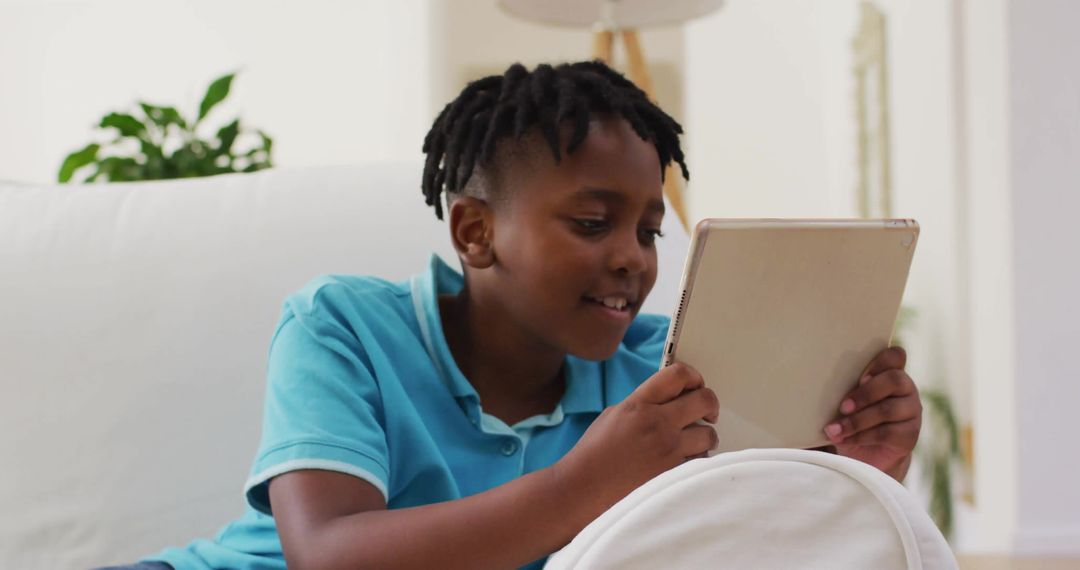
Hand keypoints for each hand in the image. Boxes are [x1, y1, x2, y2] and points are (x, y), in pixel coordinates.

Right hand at [554, 363, 719, 525]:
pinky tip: (684, 461)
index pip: (677, 375)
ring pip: (709, 434)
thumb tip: (671, 400)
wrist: (584, 489)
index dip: (693, 376)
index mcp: (639, 404)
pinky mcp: (674, 475)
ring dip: (705, 436)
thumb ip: (644, 404)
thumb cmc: (594, 455)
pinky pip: (701, 461)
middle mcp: (657, 424)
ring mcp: (668, 451)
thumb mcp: (614, 415)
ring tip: (695, 442)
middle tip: (708, 411)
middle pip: (704, 400)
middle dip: (710, 404)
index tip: (695, 384)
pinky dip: (697, 460)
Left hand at [823, 347, 921, 480]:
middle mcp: (905, 389)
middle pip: (895, 380)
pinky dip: (861, 436)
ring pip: (888, 409)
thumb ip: (841, 387)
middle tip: (842, 406)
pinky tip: (844, 440)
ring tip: (834, 430)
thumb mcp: (845, 400)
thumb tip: (807, 379)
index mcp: (889, 373)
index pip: (896, 355)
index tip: (860, 376)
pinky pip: (887, 432)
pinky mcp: (910, 435)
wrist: (866, 456)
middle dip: (865, 393)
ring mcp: (911, 412)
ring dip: (857, 420)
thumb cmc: (851, 418)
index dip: (881, 361)